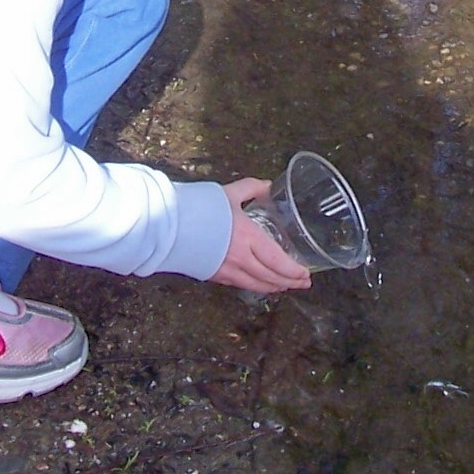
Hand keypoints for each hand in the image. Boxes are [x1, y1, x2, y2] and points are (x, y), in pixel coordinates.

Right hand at [208, 178, 312, 293]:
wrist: (168, 224)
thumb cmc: (198, 207)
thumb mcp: (229, 193)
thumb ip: (251, 188)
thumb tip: (267, 185)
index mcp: (248, 237)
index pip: (278, 261)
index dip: (294, 271)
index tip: (305, 274)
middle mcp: (240, 258)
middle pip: (271, 277)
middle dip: (290, 282)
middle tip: (303, 283)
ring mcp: (226, 270)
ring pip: (257, 285)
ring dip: (275, 288)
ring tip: (286, 287)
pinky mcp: (214, 275)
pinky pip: (241, 284)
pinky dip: (256, 286)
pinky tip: (261, 285)